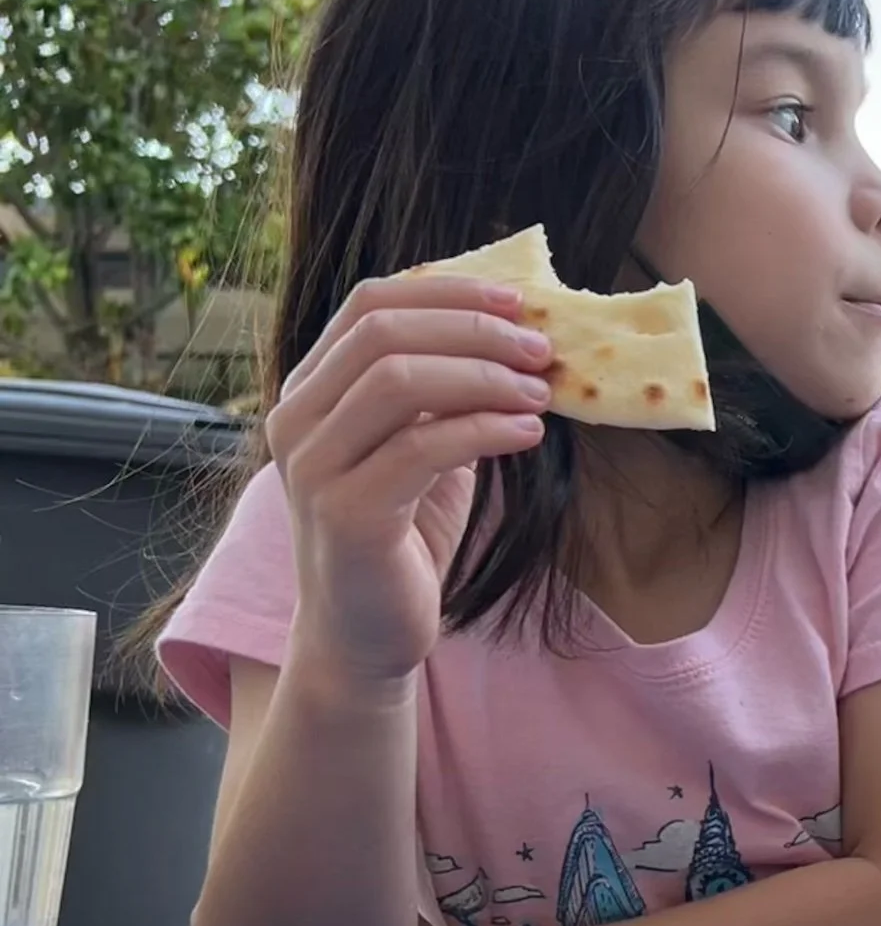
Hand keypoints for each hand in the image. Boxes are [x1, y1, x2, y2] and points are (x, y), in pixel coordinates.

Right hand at [263, 276, 552, 689]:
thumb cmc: (400, 535)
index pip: (369, 303)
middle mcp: (295, 419)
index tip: (518, 301)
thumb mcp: (420, 446)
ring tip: (541, 392)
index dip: (448, 292)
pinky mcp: (345, 514)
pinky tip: (526, 431)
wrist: (363, 633)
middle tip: (541, 349)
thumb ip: (442, 393)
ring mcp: (312, 467)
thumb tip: (516, 337)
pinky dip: (482, 429)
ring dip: (484, 376)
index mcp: (309, 390)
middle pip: (384, 333)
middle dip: (474, 330)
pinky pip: (420, 448)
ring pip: (397, 382)